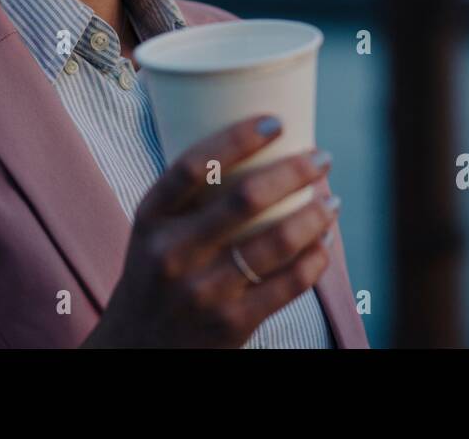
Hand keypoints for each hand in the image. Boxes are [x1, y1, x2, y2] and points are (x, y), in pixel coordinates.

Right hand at [81, 114, 339, 347]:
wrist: (138, 346)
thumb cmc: (157, 271)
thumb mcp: (154, 231)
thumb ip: (192, 196)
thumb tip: (262, 147)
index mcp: (150, 219)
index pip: (192, 167)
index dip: (238, 138)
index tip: (275, 122)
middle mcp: (172, 254)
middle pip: (245, 199)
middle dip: (295, 171)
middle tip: (320, 158)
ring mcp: (202, 292)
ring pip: (277, 242)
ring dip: (315, 214)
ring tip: (331, 200)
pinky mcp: (231, 324)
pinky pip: (289, 284)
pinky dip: (315, 258)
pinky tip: (324, 242)